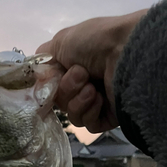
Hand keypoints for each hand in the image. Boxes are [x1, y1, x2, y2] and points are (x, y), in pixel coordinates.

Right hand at [36, 10, 147, 132]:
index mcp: (75, 65)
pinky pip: (87, 124)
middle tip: (82, 75)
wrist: (128, 53)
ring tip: (92, 88)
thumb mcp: (62, 41)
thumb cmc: (96, 42)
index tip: (49, 80)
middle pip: (60, 101)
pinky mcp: (108, 117)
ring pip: (72, 115)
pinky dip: (89, 112)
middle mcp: (86, 83)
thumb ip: (45, 59)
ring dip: (77, 100)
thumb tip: (38, 76)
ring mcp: (97, 101)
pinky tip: (99, 99)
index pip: (52, 85)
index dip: (49, 85)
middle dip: (66, 89)